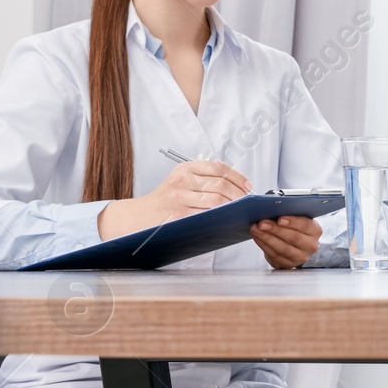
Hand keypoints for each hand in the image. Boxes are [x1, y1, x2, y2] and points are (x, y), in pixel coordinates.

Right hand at [97, 160, 251, 239]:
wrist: (139, 217)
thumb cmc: (166, 200)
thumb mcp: (181, 181)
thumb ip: (204, 180)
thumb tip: (238, 187)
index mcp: (185, 168)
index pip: (219, 168)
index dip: (238, 177)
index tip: (249, 187)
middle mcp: (182, 179)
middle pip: (221, 184)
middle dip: (239, 194)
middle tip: (248, 203)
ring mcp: (180, 197)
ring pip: (217, 200)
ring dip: (233, 207)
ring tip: (240, 211)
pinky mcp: (179, 214)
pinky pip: (207, 215)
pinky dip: (221, 217)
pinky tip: (227, 219)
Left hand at [251, 215, 321, 268]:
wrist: (294, 245)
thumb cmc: (294, 228)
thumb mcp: (296, 219)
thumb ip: (289, 214)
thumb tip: (272, 208)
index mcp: (315, 230)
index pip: (305, 225)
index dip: (292, 222)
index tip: (280, 219)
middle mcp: (310, 245)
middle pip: (293, 238)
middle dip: (275, 230)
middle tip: (262, 223)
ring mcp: (300, 257)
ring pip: (283, 248)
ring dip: (266, 238)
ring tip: (256, 229)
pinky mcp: (288, 264)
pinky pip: (274, 255)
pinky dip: (263, 245)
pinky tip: (258, 237)